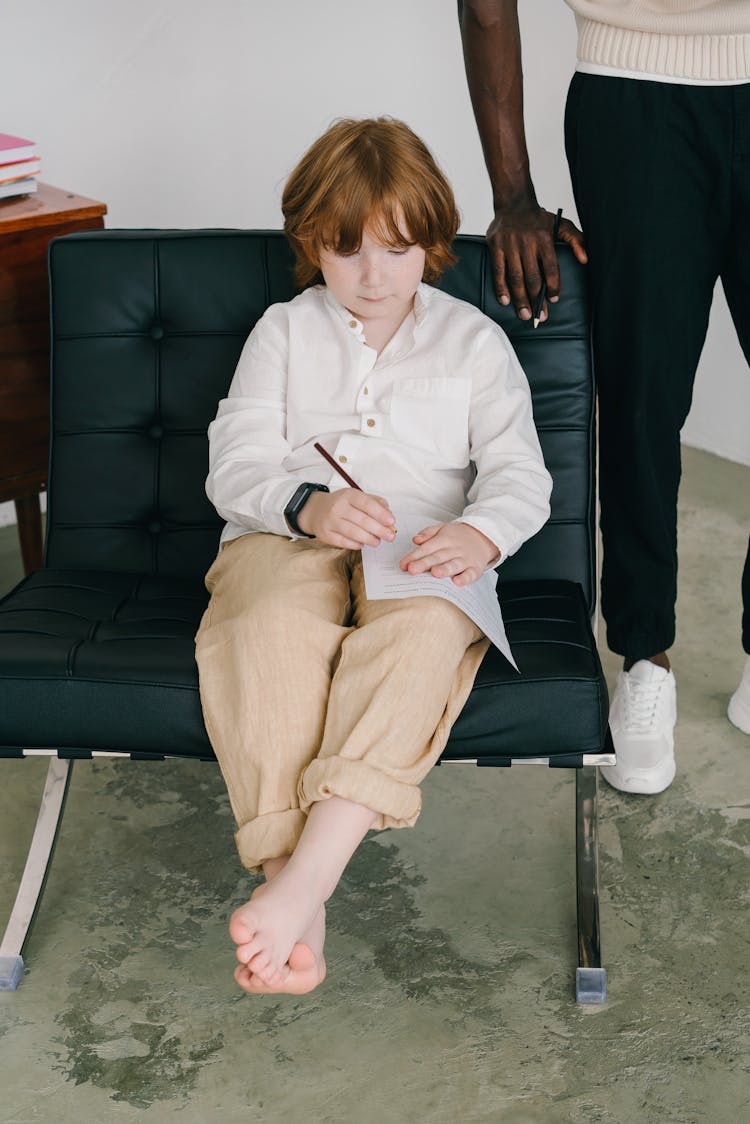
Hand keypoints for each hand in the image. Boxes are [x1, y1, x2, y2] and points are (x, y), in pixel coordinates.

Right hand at [296, 487, 395, 548]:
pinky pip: (343, 542)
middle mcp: (338, 507)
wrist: (316, 510)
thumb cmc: (340, 504)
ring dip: (369, 539)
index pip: (367, 504)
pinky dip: (356, 544)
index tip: (391, 521)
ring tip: (377, 541)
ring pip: (353, 532)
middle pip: (362, 520)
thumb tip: (388, 512)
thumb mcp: (356, 497)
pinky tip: (363, 544)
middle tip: (390, 536)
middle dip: (379, 530)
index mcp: (348, 495)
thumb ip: (374, 502)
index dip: (380, 513)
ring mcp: (330, 521)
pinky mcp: (326, 534)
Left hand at [399, 522, 499, 586]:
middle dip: (424, 563)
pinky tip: (457, 582)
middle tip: (412, 570)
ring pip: (454, 564)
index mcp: (444, 539)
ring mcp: (466, 559)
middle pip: (438, 557)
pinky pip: (470, 574)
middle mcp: (454, 549)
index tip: (403, 565)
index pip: (427, 548)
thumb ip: (428, 533)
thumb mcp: (443, 529)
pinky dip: (465, 578)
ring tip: (435, 573)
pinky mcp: (475, 568)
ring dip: (445, 569)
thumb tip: (415, 540)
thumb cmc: (458, 536)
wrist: (483, 537)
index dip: (414, 556)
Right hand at [487, 203, 586, 320]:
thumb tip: (585, 259)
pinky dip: (501, 287)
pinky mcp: (495, 246)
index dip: (553, 285)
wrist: (514, 202)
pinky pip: (498, 271)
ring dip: (520, 299)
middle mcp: (527, 242)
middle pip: (532, 276)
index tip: (554, 299)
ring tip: (524, 314)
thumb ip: (576, 239)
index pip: (551, 267)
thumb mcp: (561, 224)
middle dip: (536, 299)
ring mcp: (510, 245)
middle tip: (539, 316)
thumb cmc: (538, 218)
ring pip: (515, 277)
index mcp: (544, 238)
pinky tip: (505, 301)